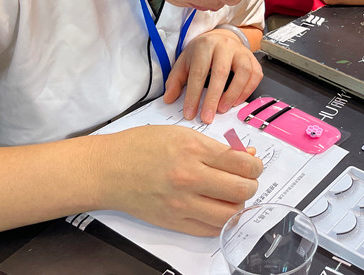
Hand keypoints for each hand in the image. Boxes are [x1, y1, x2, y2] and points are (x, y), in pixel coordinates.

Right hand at [99, 125, 262, 235]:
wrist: (108, 170)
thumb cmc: (141, 146)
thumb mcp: (181, 133)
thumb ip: (215, 147)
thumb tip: (246, 156)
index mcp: (193, 150)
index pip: (243, 164)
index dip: (256, 164)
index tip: (254, 163)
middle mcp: (190, 178)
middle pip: (242, 190)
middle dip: (251, 184)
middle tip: (246, 179)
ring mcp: (182, 204)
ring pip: (230, 215)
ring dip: (239, 205)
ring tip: (233, 195)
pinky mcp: (174, 222)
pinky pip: (210, 229)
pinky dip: (222, 221)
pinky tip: (218, 208)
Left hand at [164, 28, 262, 123]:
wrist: (221, 37)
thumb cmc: (202, 52)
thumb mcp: (184, 62)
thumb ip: (175, 80)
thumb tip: (169, 99)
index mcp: (204, 46)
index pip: (198, 72)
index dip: (193, 95)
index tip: (190, 113)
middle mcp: (225, 46)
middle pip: (221, 73)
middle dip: (213, 98)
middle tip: (207, 117)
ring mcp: (241, 51)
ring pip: (243, 72)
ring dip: (233, 94)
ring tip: (222, 109)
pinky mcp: (253, 59)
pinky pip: (255, 75)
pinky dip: (247, 91)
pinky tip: (236, 101)